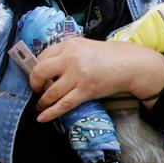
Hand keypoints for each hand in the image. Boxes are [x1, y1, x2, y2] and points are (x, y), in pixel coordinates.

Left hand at [29, 38, 163, 121]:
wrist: (129, 64)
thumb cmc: (107, 56)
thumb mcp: (84, 46)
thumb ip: (66, 54)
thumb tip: (47, 68)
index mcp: (69, 45)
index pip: (42, 56)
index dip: (37, 69)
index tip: (38, 77)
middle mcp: (71, 58)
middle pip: (40, 72)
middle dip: (34, 84)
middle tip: (37, 90)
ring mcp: (78, 75)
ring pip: (51, 92)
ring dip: (42, 101)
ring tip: (40, 105)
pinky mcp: (86, 90)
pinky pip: (64, 104)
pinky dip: (50, 113)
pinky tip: (41, 117)